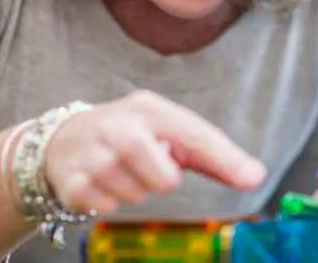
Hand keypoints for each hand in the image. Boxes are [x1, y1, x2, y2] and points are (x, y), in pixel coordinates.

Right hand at [43, 90, 265, 214]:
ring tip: (120, 170)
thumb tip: (255, 176)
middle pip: (165, 178)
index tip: (252, 178)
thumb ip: (211, 154)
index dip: (224, 158)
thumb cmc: (130, 134)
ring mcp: (92, 154)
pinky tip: (100, 181)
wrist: (62, 137)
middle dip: (161, 179)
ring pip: (136, 196)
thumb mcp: (167, 131)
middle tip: (147, 165)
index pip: (194, 135)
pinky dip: (109, 201)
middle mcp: (119, 126)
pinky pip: (109, 207)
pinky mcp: (72, 182)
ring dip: (134, 190)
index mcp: (151, 110)